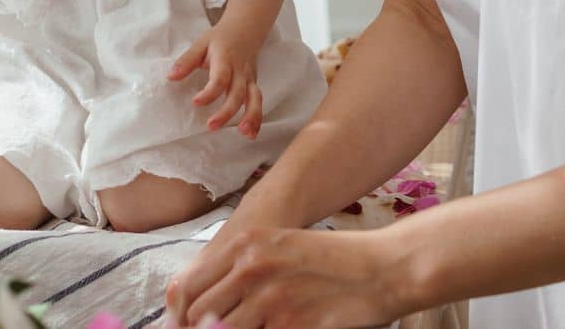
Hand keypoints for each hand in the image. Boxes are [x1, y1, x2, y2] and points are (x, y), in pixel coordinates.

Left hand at [165, 226, 408, 328]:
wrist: (383, 268)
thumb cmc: (332, 260)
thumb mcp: (281, 248)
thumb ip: (241, 273)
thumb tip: (205, 310)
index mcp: (246, 243)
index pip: (187, 288)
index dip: (180, 317)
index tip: (185, 328)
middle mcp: (252, 268)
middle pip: (200, 315)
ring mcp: (271, 299)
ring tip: (256, 327)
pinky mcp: (291, 325)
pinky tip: (277, 328)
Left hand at [170, 24, 263, 137]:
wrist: (245, 29)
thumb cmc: (220, 39)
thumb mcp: (201, 44)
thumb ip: (186, 61)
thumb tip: (170, 77)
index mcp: (225, 59)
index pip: (220, 78)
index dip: (209, 93)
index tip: (195, 102)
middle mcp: (240, 71)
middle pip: (237, 93)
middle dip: (226, 112)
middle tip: (211, 126)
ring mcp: (249, 78)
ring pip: (254, 99)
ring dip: (251, 116)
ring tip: (243, 133)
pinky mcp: (254, 85)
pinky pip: (258, 102)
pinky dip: (258, 119)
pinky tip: (251, 134)